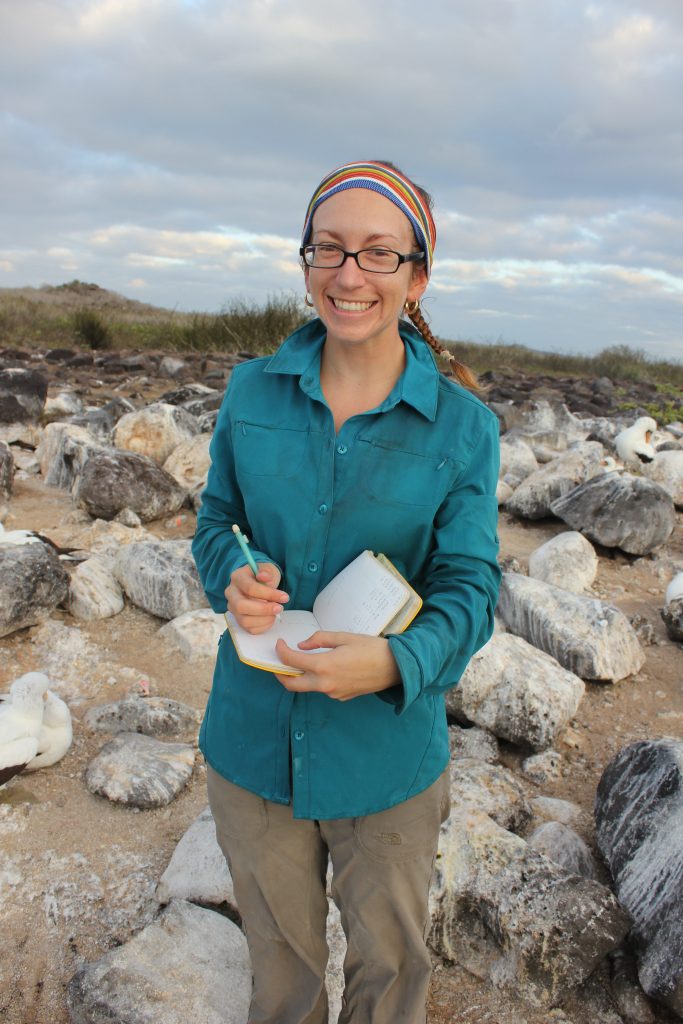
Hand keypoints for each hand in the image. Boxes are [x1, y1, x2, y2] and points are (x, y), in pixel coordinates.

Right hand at [226, 563, 288, 634]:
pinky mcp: (238, 620)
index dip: (269, 594)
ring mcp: (233, 608)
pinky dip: (263, 626)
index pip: (250, 588)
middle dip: (263, 609)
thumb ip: (267, 572)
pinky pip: (249, 629)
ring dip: (264, 619)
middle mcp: (231, 594)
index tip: (285, 597)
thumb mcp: (267, 569)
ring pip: (245, 620)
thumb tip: (264, 576)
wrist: (258, 584)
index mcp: (237, 577)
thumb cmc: (263, 576)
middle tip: (279, 608)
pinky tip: (271, 617)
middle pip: (241, 606)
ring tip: (276, 613)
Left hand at [274, 632, 399, 701]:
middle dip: (280, 674)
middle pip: (291, 684)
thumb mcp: (343, 637)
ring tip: (302, 662)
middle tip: (279, 663)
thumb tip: (302, 645)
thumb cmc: (371, 648)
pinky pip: (323, 689)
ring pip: (307, 687)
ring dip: (300, 677)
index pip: (291, 661)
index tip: (280, 644)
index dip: (281, 651)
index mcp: (323, 666)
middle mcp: (325, 683)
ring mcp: (333, 693)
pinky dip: (318, 680)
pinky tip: (326, 668)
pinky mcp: (341, 697)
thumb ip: (319, 640)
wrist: (394, 667)